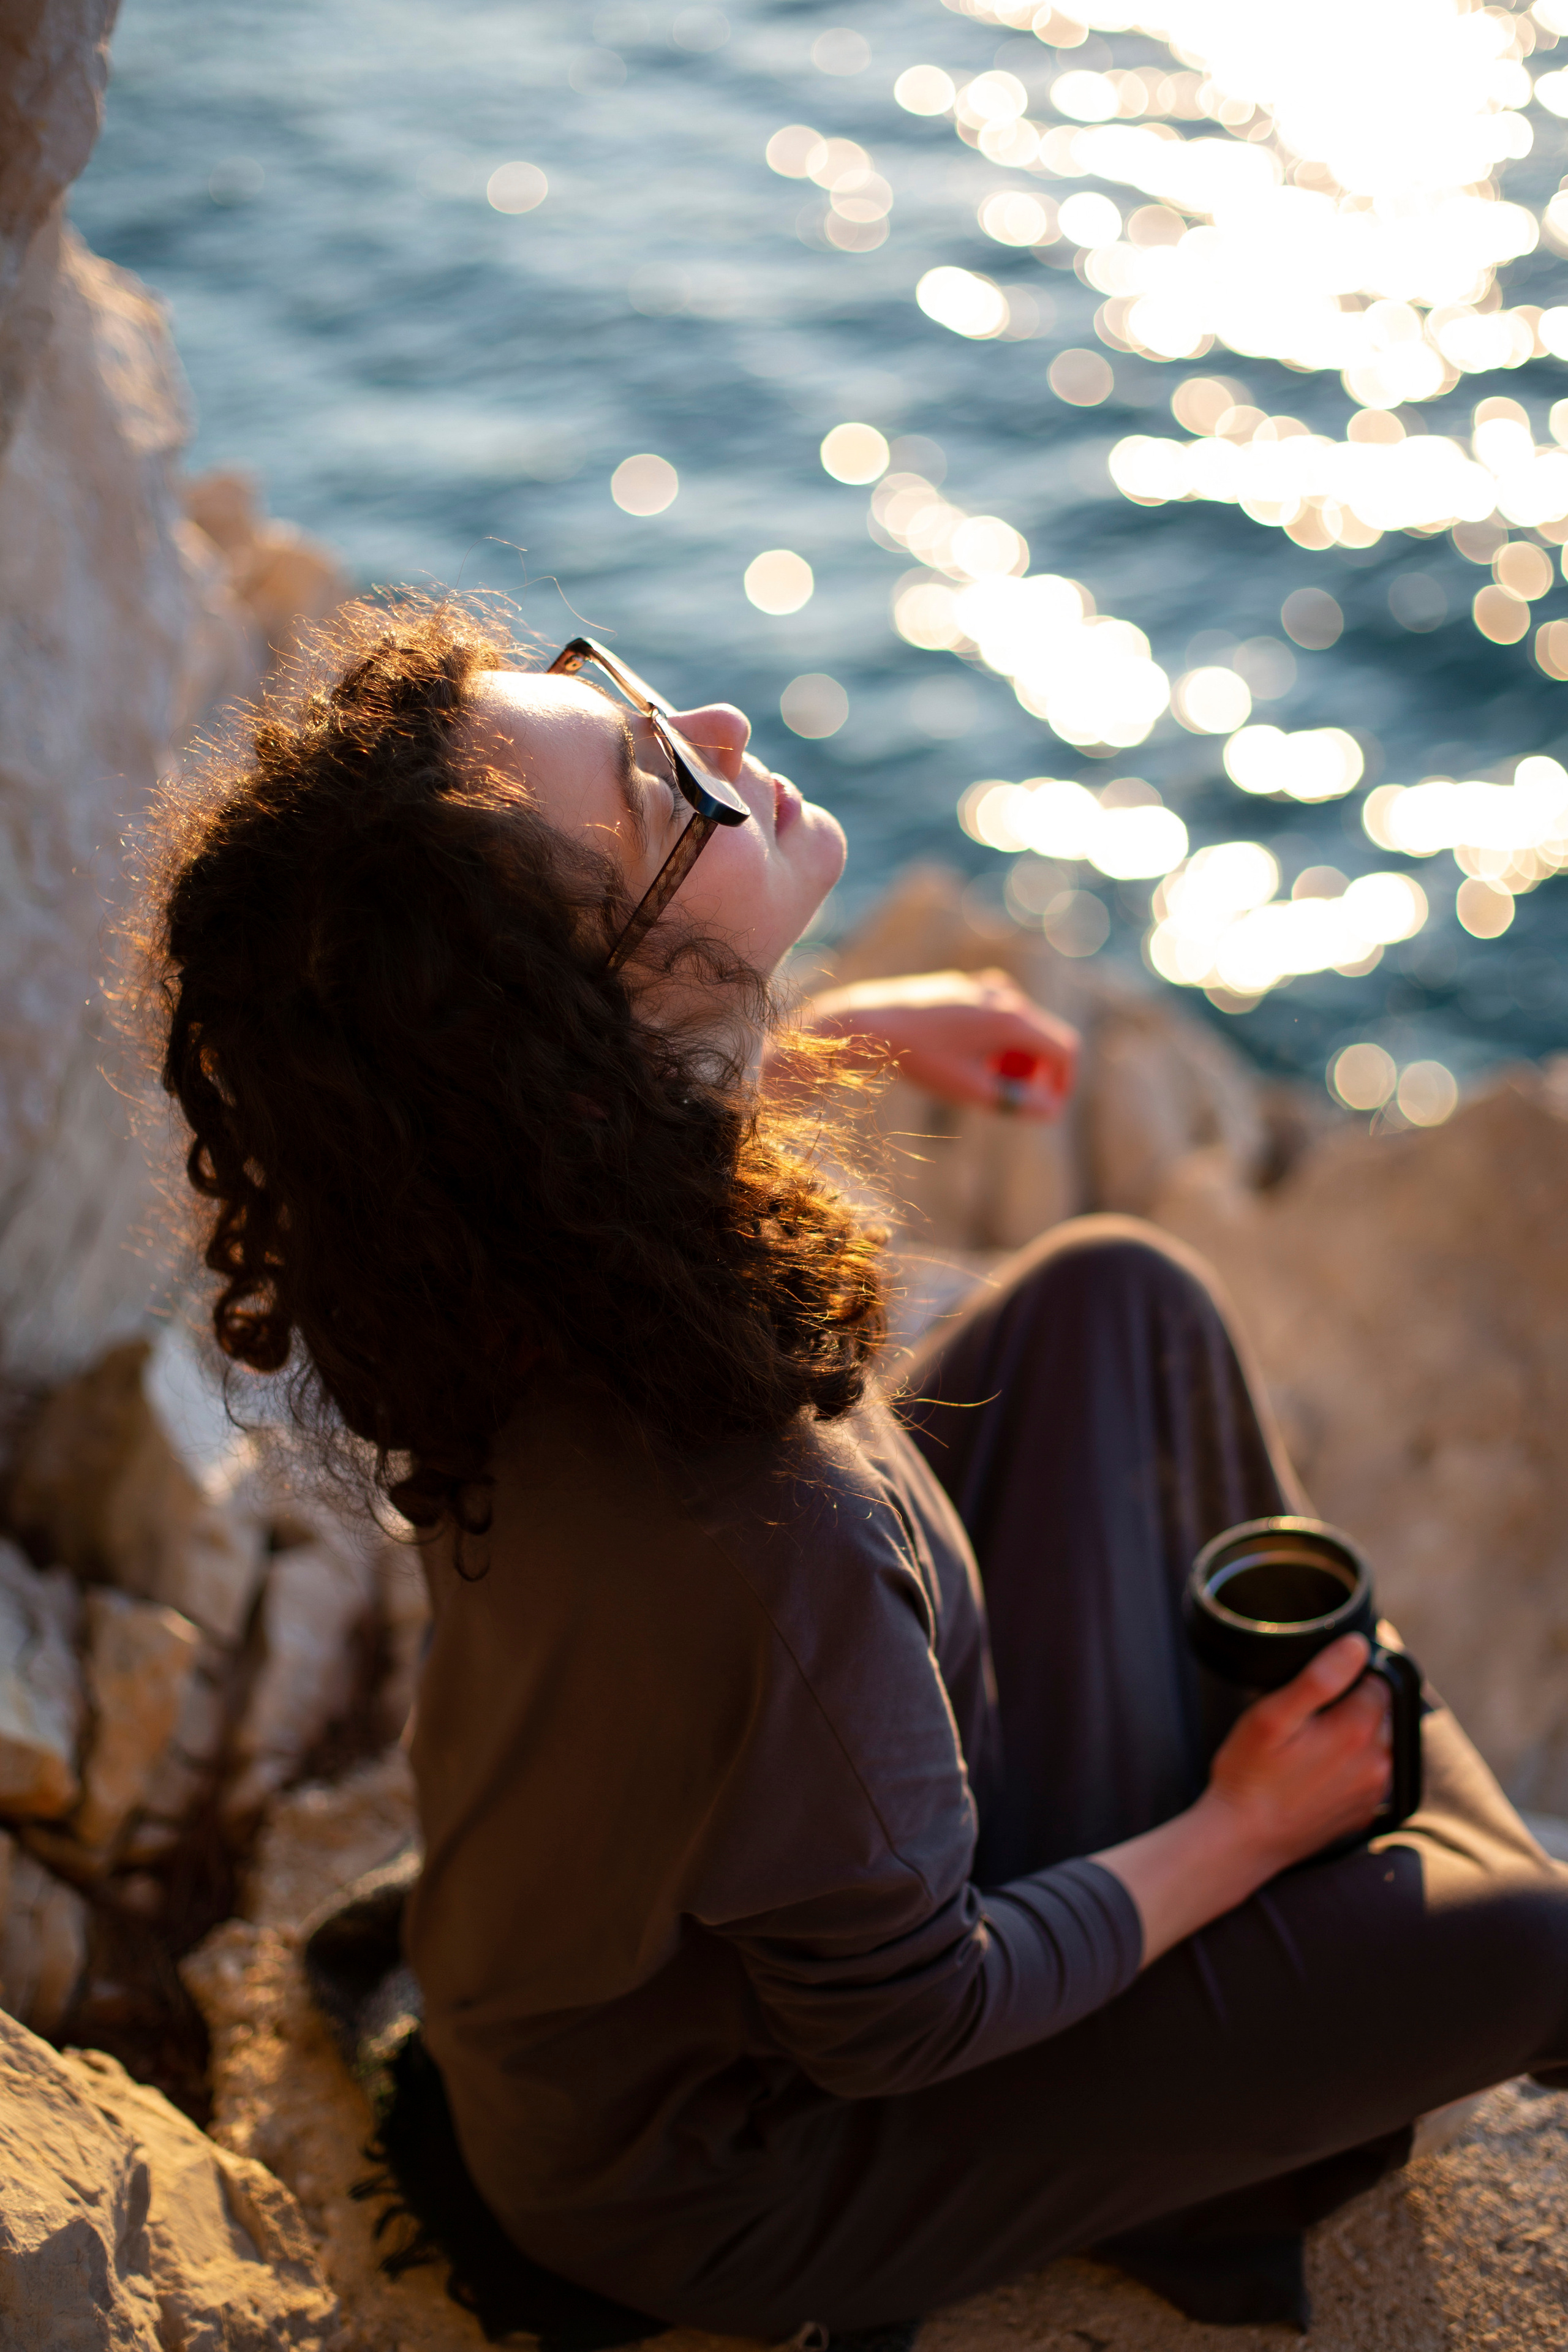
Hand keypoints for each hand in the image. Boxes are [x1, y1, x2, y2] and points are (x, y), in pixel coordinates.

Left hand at [802, 970, 1078, 1119]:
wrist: (870, 1023)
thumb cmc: (921, 1058)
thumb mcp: (972, 1089)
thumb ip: (1016, 1101)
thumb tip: (1051, 1111)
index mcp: (1013, 1018)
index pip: (1064, 1049)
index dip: (1063, 1083)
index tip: (1047, 1108)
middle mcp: (1005, 994)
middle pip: (1043, 1038)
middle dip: (1036, 1072)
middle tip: (1009, 1100)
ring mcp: (984, 986)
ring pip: (1019, 1027)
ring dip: (1014, 1058)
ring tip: (982, 1082)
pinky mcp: (965, 986)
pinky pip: (996, 1015)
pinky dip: (995, 1041)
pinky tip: (964, 1060)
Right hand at [1091, 1635, 1391, 1967]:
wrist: (1244, 1840)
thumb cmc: (1249, 1775)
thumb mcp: (1271, 1716)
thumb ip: (1319, 1678)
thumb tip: (1357, 1646)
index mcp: (1357, 1730)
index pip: (1376, 1679)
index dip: (1349, 1672)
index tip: (1317, 1681)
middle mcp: (1377, 1762)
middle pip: (1381, 1710)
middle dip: (1351, 1702)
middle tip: (1306, 1712)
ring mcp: (1374, 1790)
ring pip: (1379, 1741)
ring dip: (1354, 1732)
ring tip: (1310, 1739)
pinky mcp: (1365, 1811)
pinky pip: (1371, 1772)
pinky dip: (1352, 1763)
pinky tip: (1316, 1767)